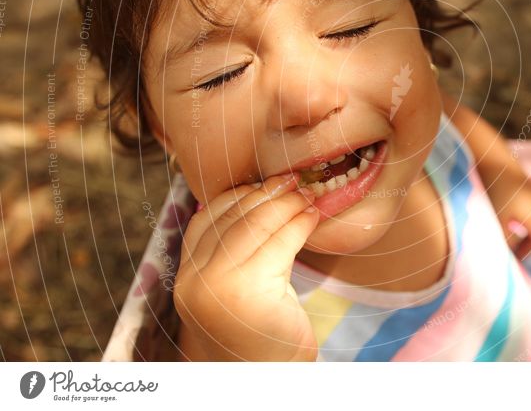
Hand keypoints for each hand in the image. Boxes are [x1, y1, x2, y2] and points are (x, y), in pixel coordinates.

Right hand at [173, 174, 319, 360]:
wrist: (267, 382)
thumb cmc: (260, 337)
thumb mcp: (235, 291)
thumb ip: (232, 254)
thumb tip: (256, 200)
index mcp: (185, 279)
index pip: (207, 219)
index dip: (238, 195)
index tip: (266, 183)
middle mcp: (194, 283)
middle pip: (232, 217)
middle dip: (266, 193)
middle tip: (294, 181)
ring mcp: (217, 288)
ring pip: (255, 224)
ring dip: (286, 204)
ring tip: (307, 196)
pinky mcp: (249, 293)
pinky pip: (280, 243)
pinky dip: (299, 224)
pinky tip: (312, 218)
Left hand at [484, 163, 530, 262]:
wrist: (496, 162)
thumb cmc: (497, 194)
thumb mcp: (499, 222)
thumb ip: (507, 241)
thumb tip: (511, 253)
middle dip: (526, 247)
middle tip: (511, 254)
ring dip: (522, 234)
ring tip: (505, 236)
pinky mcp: (529, 192)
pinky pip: (529, 213)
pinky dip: (521, 222)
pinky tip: (506, 218)